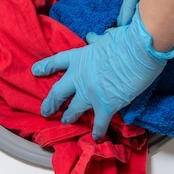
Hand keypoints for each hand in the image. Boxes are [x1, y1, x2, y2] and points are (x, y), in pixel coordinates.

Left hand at [32, 7, 173, 139]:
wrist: (138, 52)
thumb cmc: (123, 40)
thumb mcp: (104, 38)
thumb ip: (95, 41)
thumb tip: (91, 37)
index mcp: (78, 58)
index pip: (56, 62)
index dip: (45, 67)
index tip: (35, 71)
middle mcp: (79, 78)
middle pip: (58, 92)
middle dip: (50, 103)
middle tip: (45, 111)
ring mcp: (90, 94)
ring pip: (74, 110)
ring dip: (70, 116)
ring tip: (66, 120)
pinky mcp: (105, 106)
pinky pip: (99, 123)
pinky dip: (98, 131)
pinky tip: (96, 137)